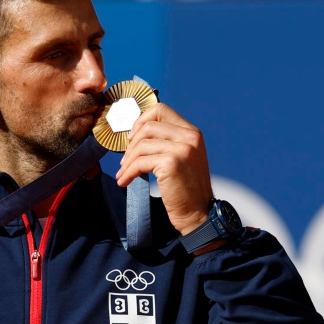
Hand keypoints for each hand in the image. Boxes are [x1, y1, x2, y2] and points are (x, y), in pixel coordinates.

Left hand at [116, 104, 212, 235]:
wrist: (199, 213)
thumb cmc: (188, 189)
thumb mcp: (184, 157)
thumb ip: (169, 142)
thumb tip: (138, 134)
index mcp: (192, 132)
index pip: (161, 110)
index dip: (142, 121)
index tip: (133, 137)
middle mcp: (189, 137)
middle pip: (148, 126)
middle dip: (131, 143)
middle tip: (126, 160)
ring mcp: (181, 149)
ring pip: (141, 145)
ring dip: (128, 161)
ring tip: (124, 173)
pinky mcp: (170, 163)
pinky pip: (140, 162)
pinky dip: (128, 172)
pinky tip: (125, 181)